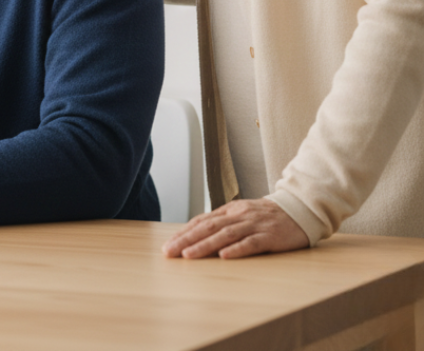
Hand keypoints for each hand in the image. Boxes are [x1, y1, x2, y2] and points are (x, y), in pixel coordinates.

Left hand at [163, 197, 308, 258]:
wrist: (298, 209)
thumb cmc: (267, 216)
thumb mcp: (242, 215)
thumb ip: (223, 223)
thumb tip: (199, 235)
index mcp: (229, 210)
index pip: (201, 221)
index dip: (184, 233)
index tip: (168, 245)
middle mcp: (238, 215)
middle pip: (208, 227)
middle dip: (186, 240)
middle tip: (169, 252)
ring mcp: (253, 224)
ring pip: (224, 234)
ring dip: (204, 245)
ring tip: (188, 255)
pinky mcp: (270, 236)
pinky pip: (251, 243)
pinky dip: (236, 249)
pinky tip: (224, 256)